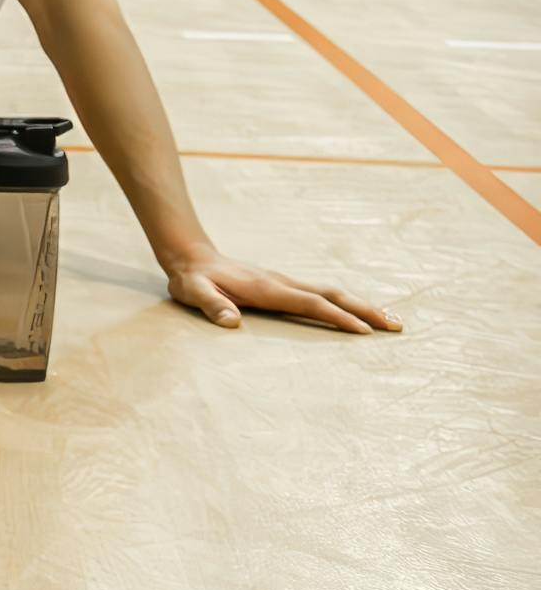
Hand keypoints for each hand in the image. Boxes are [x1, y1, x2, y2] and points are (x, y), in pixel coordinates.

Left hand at [157, 244, 398, 334]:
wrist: (192, 257)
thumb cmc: (194, 279)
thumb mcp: (195, 292)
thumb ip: (212, 306)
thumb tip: (231, 322)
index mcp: (268, 289)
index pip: (311, 303)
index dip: (337, 317)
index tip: (364, 332)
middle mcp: (283, 282)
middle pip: (333, 295)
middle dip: (365, 310)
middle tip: (397, 326)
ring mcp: (286, 282)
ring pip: (332, 292)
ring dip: (362, 306)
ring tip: (390, 321)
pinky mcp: (284, 285)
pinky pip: (322, 294)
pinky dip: (345, 303)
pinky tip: (356, 313)